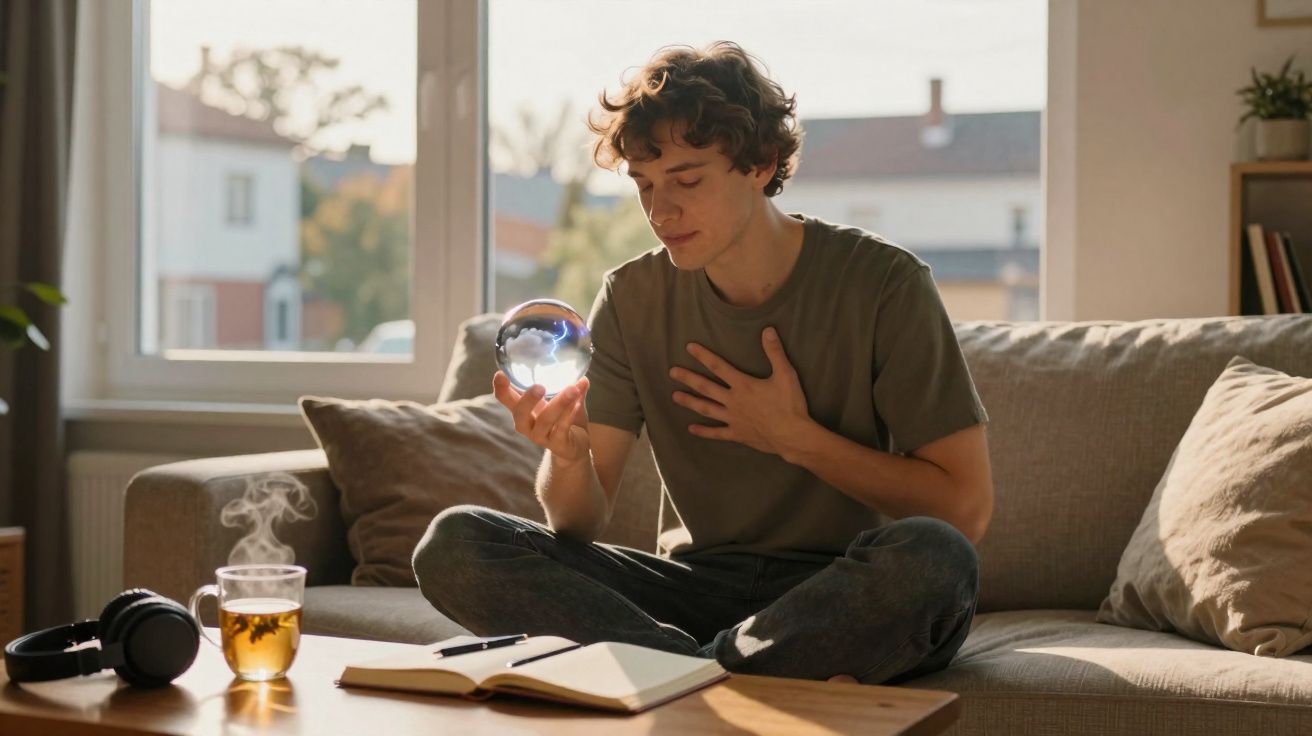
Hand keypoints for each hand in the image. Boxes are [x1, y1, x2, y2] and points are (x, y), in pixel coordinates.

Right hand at [492, 372, 590, 465]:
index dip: (500, 388)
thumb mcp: (561, 400)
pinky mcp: (557, 444)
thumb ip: (569, 388)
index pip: (505, 399)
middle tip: (539, 387)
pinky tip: (577, 403)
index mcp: (523, 410)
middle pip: (520, 414)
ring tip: (572, 389)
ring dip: (559, 403)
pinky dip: (570, 414)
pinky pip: (562, 428)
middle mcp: (527, 424)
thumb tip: (582, 376)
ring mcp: (541, 436)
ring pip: (545, 420)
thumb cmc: (562, 419)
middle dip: (528, 400)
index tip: (499, 375)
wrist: (575, 446)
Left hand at [669, 326, 812, 456]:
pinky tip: (691, 429)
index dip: (703, 356)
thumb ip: (774, 352)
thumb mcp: (785, 374)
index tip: (689, 348)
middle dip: (688, 378)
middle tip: (672, 372)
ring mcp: (733, 419)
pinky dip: (704, 431)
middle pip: (706, 387)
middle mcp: (733, 401)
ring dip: (690, 402)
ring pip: (706, 409)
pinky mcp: (737, 434)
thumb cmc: (789, 405)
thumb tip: (767, 330)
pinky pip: (717, 433)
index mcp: (743, 385)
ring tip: (674, 396)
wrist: (792, 435)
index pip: (719, 367)